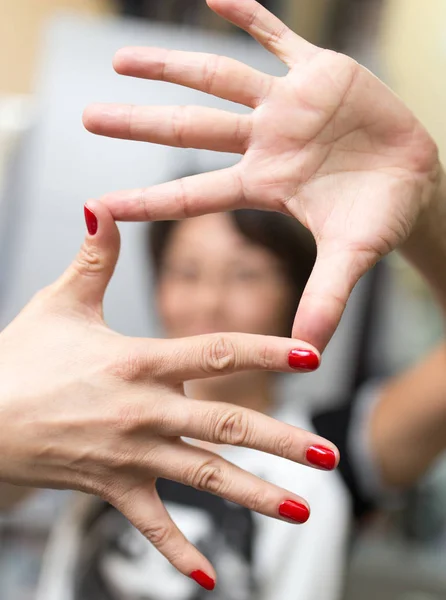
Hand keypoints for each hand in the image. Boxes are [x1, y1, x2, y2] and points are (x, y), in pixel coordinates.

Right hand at [0, 201, 335, 583]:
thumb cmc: (21, 359)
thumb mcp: (60, 303)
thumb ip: (93, 259)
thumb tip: (101, 207)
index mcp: (138, 362)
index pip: (214, 352)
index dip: (264, 350)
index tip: (311, 354)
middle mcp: (144, 411)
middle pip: (225, 425)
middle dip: (280, 441)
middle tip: (327, 455)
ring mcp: (130, 454)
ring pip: (203, 478)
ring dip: (254, 496)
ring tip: (302, 510)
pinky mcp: (112, 487)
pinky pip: (151, 525)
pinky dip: (180, 552)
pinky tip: (212, 580)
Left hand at [83, 0, 440, 350]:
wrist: (414, 182)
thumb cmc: (378, 220)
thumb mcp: (351, 258)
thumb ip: (327, 297)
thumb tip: (307, 349)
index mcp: (265, 186)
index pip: (193, 195)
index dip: (147, 201)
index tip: (99, 206)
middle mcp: (266, 143)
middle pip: (190, 130)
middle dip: (141, 122)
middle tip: (87, 117)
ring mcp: (288, 105)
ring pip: (221, 78)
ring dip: (174, 66)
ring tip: (124, 57)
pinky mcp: (319, 72)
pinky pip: (278, 35)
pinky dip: (250, 15)